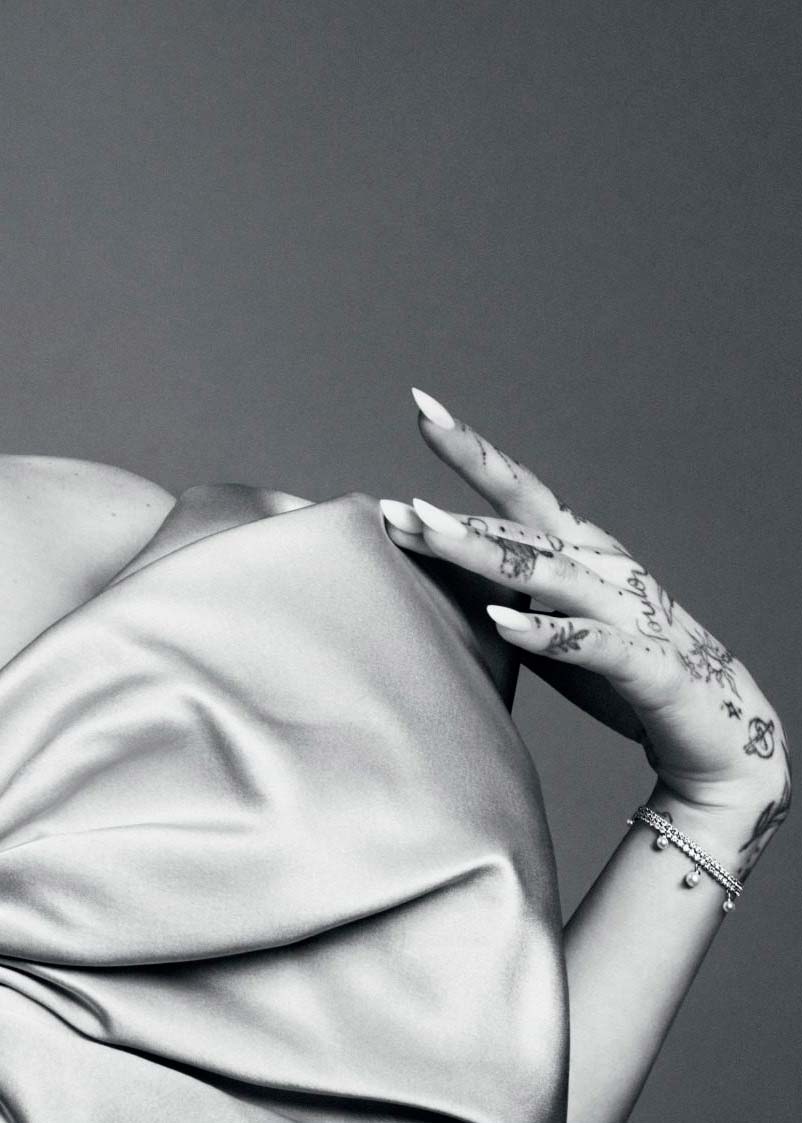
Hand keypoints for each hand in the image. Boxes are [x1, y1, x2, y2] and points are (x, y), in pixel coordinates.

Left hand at [380, 389, 790, 877]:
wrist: (718, 729)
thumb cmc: (624, 670)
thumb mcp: (558, 622)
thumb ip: (511, 592)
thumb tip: (438, 576)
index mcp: (582, 549)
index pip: (518, 490)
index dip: (471, 449)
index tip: (422, 407)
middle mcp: (604, 565)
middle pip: (525, 515)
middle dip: (468, 481)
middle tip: (416, 447)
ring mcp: (626, 609)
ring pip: (548, 570)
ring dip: (484, 549)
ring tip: (428, 529)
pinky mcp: (646, 662)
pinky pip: (589, 642)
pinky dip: (543, 629)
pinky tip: (498, 618)